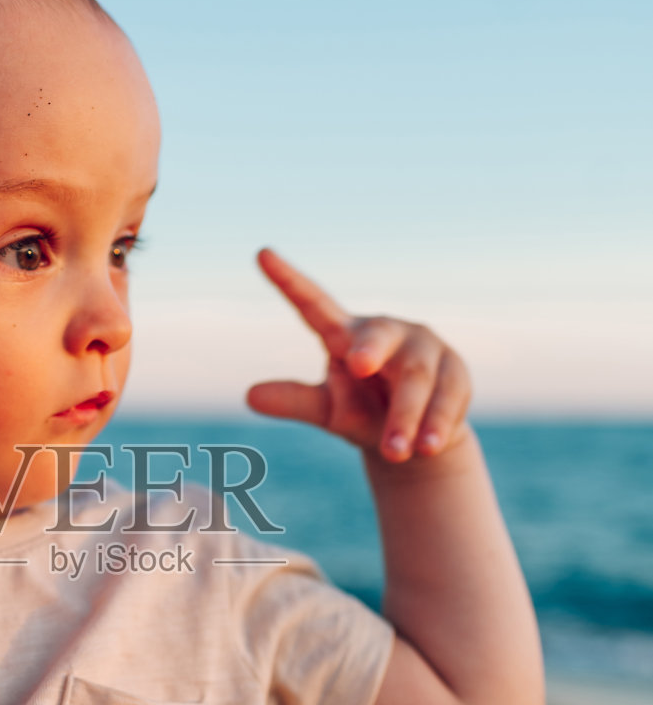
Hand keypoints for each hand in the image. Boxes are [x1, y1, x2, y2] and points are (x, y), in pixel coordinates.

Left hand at [248, 247, 471, 462]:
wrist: (415, 441)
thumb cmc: (362, 413)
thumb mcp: (327, 411)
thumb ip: (294, 401)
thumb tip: (250, 396)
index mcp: (344, 335)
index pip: (313, 304)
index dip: (288, 281)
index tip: (261, 253)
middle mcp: (385, 332)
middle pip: (378, 337)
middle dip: (370, 350)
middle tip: (358, 366)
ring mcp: (425, 347)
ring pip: (417, 376)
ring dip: (406, 415)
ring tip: (396, 450)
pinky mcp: (454, 370)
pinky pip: (449, 395)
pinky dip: (437, 422)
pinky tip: (428, 447)